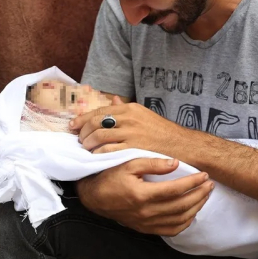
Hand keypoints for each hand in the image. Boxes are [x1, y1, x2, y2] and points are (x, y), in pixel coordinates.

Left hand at [70, 96, 188, 155]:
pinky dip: (98, 154)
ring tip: (87, 150)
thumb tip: (111, 100)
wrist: (184, 146)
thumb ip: (125, 109)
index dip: (82, 119)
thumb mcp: (144, 115)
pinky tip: (96, 158)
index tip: (73, 126)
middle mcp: (129, 119)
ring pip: (99, 137)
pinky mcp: (133, 149)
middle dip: (83, 133)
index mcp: (131, 109)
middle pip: (96, 124)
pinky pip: (108, 151)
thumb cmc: (163, 133)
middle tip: (80, 141)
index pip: (99, 111)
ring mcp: (131, 134)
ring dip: (89, 144)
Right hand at [76, 157, 213, 235]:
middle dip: (199, 195)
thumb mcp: (128, 163)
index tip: (204, 175)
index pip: (176, 189)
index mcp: (142, 194)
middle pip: (182, 206)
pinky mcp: (145, 228)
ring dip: (196, 208)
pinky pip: (170, 230)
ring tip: (204, 196)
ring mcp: (146, 223)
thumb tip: (175, 163)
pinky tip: (192, 212)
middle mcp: (146, 212)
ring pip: (179, 220)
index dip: (193, 182)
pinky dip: (185, 222)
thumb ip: (153, 163)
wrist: (94, 196)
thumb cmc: (110, 176)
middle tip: (209, 184)